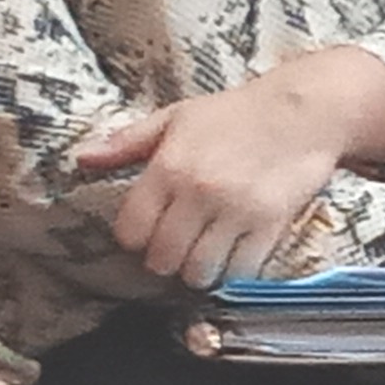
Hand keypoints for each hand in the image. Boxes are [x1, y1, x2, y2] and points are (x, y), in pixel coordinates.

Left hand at [76, 57, 384, 287]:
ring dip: (199, 270)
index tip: (148, 232)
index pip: (131, 231)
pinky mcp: (270, 226)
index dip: (135, 238)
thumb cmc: (236, 114)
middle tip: (178, 247)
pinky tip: (235, 253)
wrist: (303, 112)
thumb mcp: (175, 117)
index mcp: (168, 167)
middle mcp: (198, 193)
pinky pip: (241, 271)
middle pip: (163, 259)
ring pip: (200, 272)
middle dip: (165, 259)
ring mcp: (236, 212)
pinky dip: (235, 270)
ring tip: (205, 254)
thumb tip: (81, 159)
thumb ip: (126, 143)